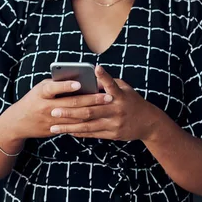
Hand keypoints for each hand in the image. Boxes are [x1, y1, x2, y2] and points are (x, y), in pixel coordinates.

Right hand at [1, 78, 113, 140]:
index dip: (66, 86)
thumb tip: (80, 81)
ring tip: (107, 105)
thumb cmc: (34, 99)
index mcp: (41, 93)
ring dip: (93, 111)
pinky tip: (99, 117)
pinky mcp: (54, 130)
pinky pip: (73, 126)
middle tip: (107, 96)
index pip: (53, 88)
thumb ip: (57, 85)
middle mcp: (46, 107)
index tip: (80, 83)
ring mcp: (51, 120)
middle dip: (91, 99)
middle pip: (71, 103)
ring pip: (76, 116)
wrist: (18, 122)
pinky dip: (86, 121)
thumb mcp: (40, 89)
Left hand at [48, 65, 162, 140]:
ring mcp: (114, 123)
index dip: (104, 76)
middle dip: (70, 111)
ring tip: (53, 126)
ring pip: (88, 125)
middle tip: (53, 110)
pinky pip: (92, 134)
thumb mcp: (124, 89)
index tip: (95, 68)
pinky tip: (66, 131)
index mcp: (120, 95)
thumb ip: (108, 84)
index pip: (111, 84)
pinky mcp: (112, 134)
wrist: (148, 123)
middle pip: (90, 110)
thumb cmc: (131, 101)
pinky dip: (78, 132)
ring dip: (69, 126)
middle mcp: (116, 109)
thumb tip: (88, 78)